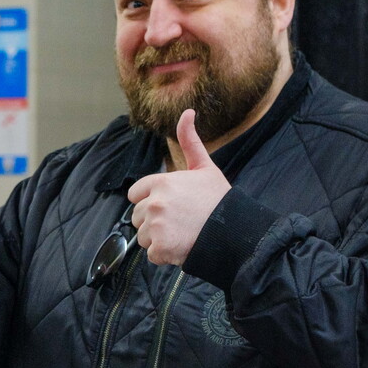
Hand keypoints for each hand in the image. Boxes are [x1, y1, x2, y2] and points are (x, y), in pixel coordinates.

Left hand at [127, 109, 230, 265]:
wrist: (233, 230)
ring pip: (143, 237)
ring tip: (181, 234)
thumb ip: (189, 141)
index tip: (169, 205)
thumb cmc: (219, 199)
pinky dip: (165, 255)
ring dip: (158, 239)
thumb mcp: (204, 167)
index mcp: (160, 183)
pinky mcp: (159, 247)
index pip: (134, 194)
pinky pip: (152, 254)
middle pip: (137, 216)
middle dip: (153, 221)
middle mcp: (154, 202)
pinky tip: (182, 246)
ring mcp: (155, 226)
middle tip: (179, 222)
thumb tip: (187, 112)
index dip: (149, 200)